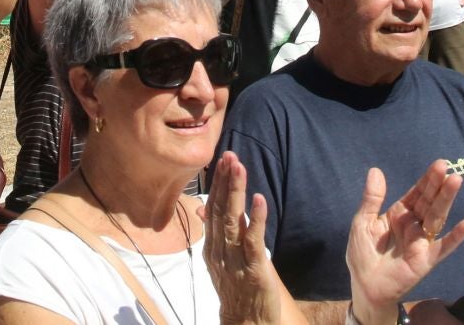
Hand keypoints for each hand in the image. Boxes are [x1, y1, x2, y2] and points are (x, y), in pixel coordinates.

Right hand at [203, 151, 290, 324]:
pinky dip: (256, 219)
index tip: (223, 160)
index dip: (219, 184)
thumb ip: (216, 232)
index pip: (214, 209)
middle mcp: (221, 250)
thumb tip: (204, 208)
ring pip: (233, 220)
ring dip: (236, 192)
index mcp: (213, 246)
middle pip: (221, 210)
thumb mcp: (221, 259)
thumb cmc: (236, 289)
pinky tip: (259, 199)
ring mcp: (236, 259)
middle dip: (225, 181)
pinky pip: (253, 241)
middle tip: (229, 155)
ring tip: (239, 167)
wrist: (246, 322)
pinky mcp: (254, 269)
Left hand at [346, 163, 463, 323]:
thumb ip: (372, 198)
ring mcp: (422, 241)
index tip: (439, 164)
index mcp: (400, 214)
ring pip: (436, 217)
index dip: (427, 179)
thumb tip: (375, 170)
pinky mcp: (425, 259)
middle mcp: (414, 224)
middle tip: (447, 167)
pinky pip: (443, 247)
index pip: (417, 193)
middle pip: (429, 201)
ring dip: (446, 200)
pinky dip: (455, 237)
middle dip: (437, 185)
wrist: (364, 286)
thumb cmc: (363, 254)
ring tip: (456, 181)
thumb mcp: (362, 222)